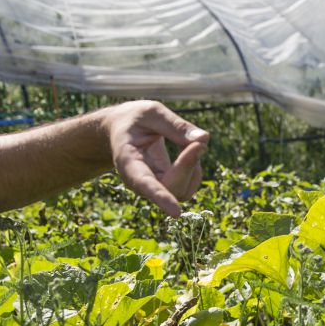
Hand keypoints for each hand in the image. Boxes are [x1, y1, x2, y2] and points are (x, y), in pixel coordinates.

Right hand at [101, 102, 208, 216]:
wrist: (119, 131)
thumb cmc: (134, 119)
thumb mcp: (151, 112)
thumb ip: (175, 125)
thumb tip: (204, 139)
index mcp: (128, 162)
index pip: (144, 184)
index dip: (160, 197)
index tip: (175, 212)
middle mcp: (139, 182)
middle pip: (171, 187)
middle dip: (188, 165)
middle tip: (198, 141)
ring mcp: (153, 188)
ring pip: (182, 190)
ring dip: (193, 166)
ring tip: (187, 142)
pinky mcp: (166, 188)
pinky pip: (189, 185)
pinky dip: (195, 168)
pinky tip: (187, 151)